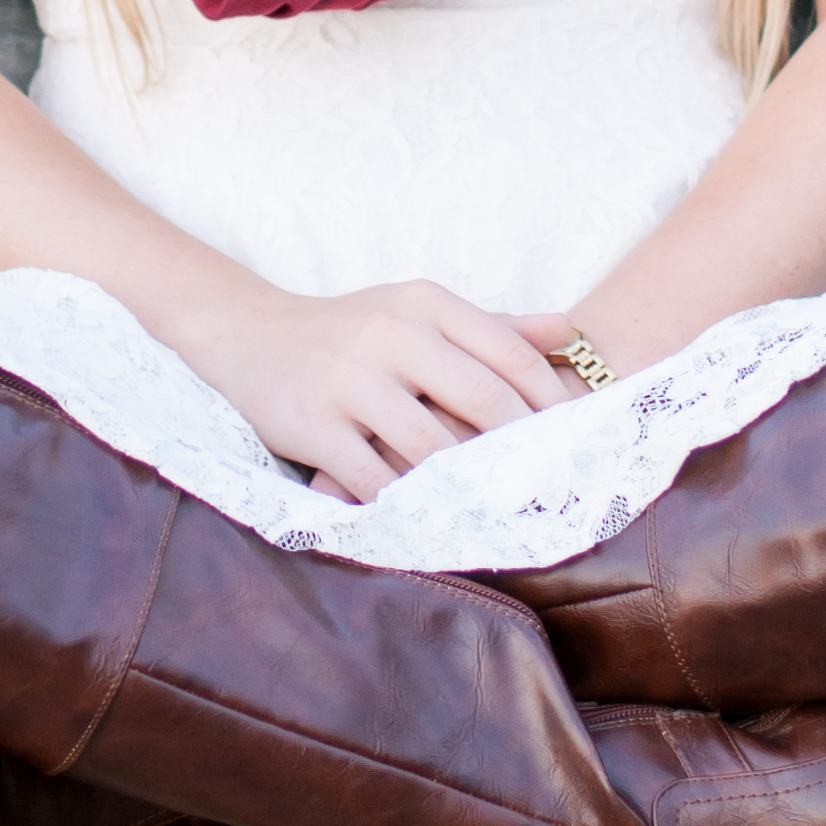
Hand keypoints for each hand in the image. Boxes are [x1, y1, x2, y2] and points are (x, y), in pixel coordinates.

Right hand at [173, 279, 574, 504]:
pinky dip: (405, 507)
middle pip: (484, 402)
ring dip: (468, 488)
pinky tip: (429, 522)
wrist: (252, 334)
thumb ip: (494, 325)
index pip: (511, 356)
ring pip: (432, 448)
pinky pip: (373, 478)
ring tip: (501, 516)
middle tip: (550, 491)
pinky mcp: (314, 426)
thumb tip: (569, 333)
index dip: (551, 407)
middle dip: (523, 454)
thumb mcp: (419, 311)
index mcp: (426, 303)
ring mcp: (349, 381)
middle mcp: (391, 335)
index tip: (573, 444)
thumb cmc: (353, 329)